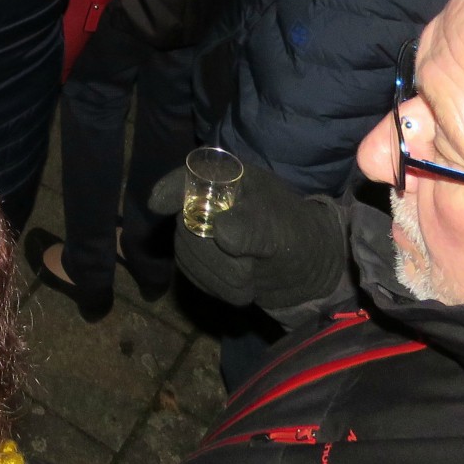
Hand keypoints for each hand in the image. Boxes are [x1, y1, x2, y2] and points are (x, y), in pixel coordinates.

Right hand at [146, 165, 346, 311]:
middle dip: (215, 255)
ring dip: (220, 276)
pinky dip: (218, 286)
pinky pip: (193, 275)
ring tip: (250, 277)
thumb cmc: (295, 233)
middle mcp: (206, 201)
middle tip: (248, 269)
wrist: (304, 267)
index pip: (187, 176)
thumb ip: (253, 226)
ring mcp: (199, 231)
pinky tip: (240, 285)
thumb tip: (219, 232)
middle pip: (184, 226)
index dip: (169, 188)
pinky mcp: (198, 259)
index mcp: (226, 179)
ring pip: (186, 255)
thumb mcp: (281, 226)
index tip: (159, 205)